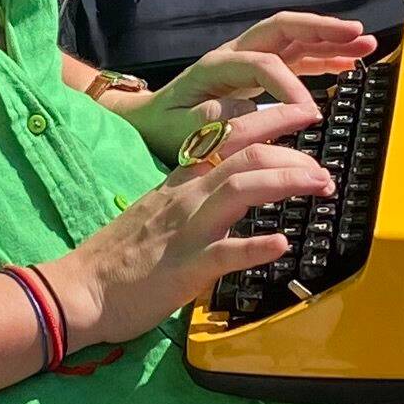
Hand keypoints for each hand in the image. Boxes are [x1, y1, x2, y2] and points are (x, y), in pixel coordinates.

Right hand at [45, 99, 335, 349]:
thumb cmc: (119, 259)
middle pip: (245, 155)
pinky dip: (254, 246)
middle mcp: (186, 197)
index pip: (229, 135)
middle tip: (325, 167)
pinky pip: (223, 253)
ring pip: (239, 189)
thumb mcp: (159, 212)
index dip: (272, 119)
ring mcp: (186, 231)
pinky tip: (281, 244)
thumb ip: (193, 196)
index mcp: (181, 183)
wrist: (79, 289)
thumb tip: (231, 188)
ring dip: (286, 182)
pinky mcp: (184, 269)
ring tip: (320, 186)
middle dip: (293, 153)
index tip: (304, 113)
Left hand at [108, 11, 374, 163]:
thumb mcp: (184, 132)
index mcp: (217, 66)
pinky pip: (294, 57)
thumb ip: (217, 121)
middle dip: (322, 29)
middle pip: (284, 29)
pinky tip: (348, 61)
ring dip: (330, 39)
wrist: (149, 120)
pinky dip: (322, 57)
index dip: (290, 85)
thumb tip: (252, 109)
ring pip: (294, 39)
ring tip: (365, 42)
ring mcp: (248, 59)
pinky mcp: (257, 72)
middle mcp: (235, 54)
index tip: (310, 114)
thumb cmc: (166, 128)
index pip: (264, 63)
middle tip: (356, 33)